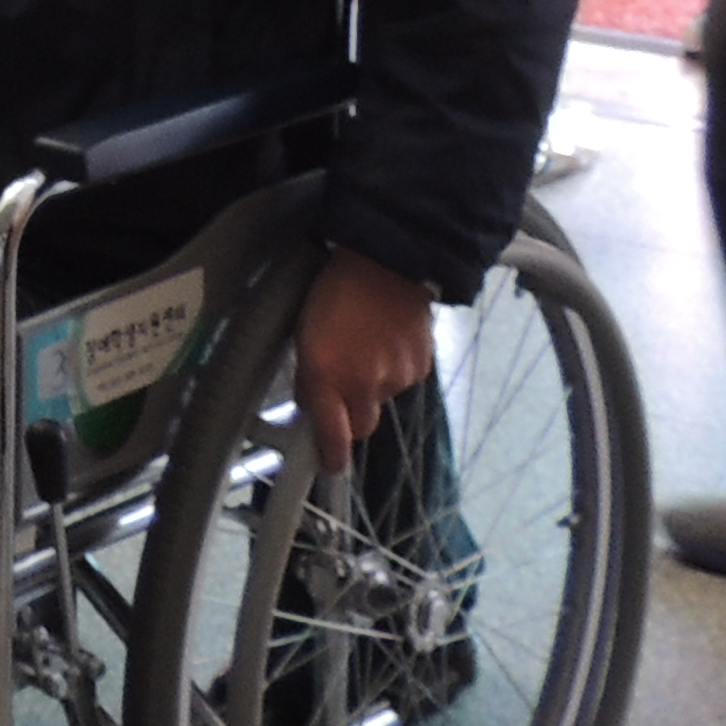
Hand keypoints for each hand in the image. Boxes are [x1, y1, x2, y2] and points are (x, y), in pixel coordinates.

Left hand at [289, 246, 435, 470]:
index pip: (332, 439)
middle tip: (343, 389)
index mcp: (327, 378)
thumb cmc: (333, 292)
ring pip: (383, 399)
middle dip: (352, 416)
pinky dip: (395, 368)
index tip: (328, 464)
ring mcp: (396, 378)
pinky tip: (388, 339)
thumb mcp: (304, 333)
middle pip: (362, 426)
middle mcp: (364, 386)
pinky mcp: (421, 367)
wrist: (386, 262)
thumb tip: (311, 406)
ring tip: (367, 344)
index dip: (330, 457)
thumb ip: (310, 377)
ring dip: (374, 384)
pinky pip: (404, 380)